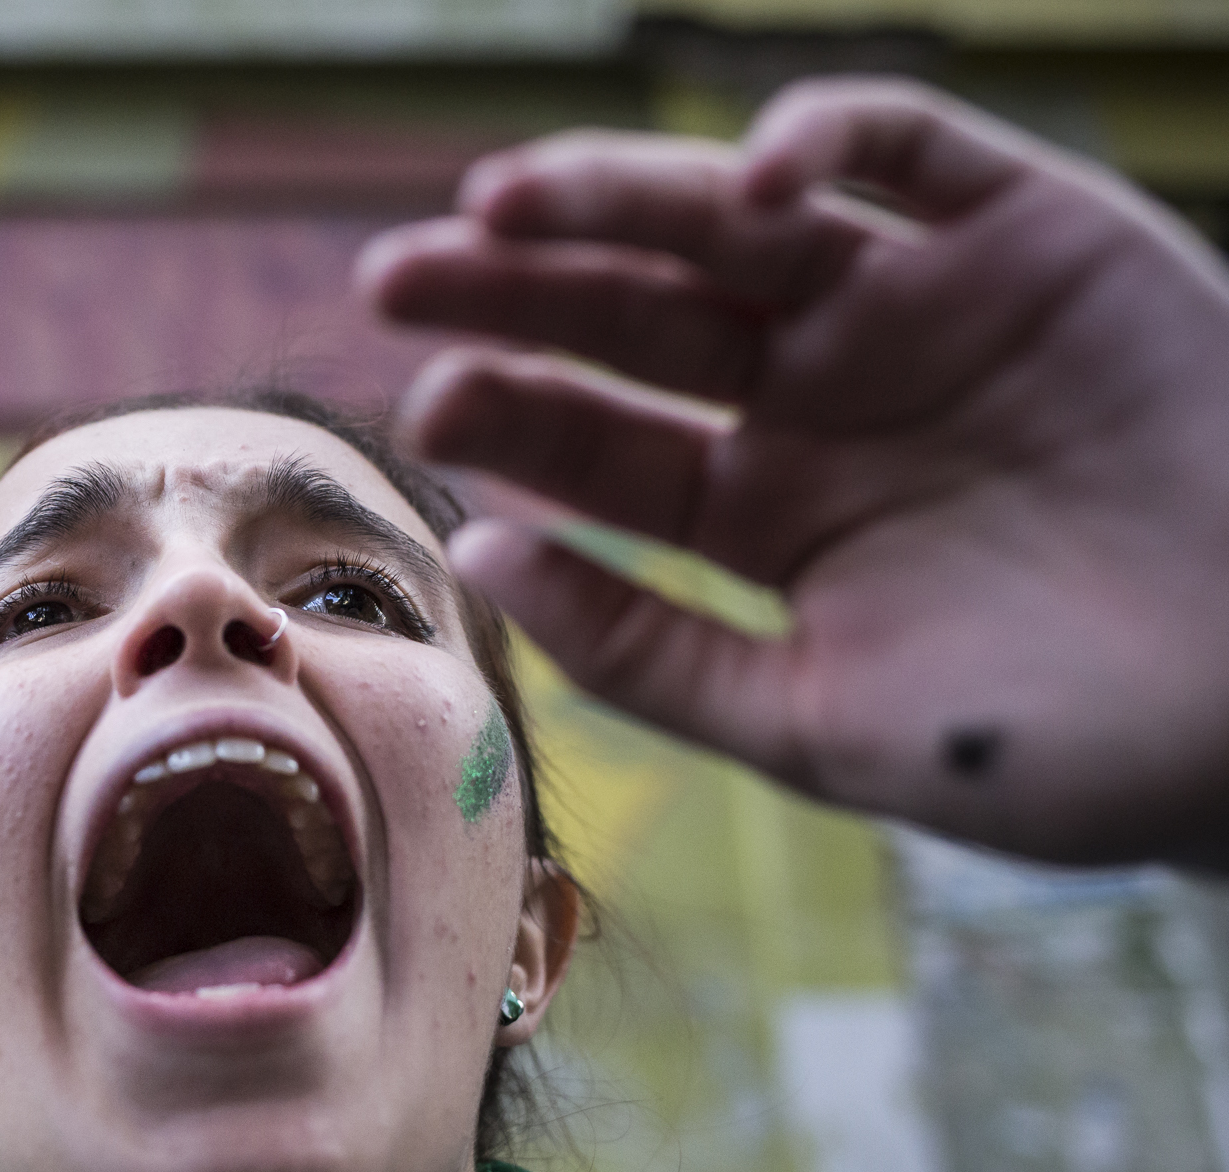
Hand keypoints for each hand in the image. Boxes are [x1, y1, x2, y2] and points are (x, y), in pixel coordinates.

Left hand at [359, 76, 1228, 866]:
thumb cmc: (1058, 750)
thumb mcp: (822, 726)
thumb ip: (652, 654)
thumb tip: (481, 558)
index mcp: (766, 514)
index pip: (604, 446)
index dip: (513, 417)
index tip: (426, 406)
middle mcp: (822, 398)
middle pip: (635, 318)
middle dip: (516, 290)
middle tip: (397, 275)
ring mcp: (917, 309)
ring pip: (735, 222)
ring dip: (617, 198)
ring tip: (502, 201)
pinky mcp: (1030, 233)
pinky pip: (910, 149)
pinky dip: (826, 138)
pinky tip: (746, 177)